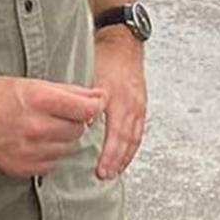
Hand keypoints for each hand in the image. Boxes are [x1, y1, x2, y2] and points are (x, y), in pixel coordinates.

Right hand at [0, 76, 105, 177]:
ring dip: (61, 139)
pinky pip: (52, 164)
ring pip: (67, 148)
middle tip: (57, 115)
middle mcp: (35, 126)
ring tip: (42, 128)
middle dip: (74, 122)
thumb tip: (98, 97)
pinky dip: (48, 154)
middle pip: (78, 130)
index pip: (86, 109)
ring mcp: (28, 150)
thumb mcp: (31, 84)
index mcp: (39, 100)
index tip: (92, 105)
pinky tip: (33, 143)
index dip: (93, 107)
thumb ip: (68, 92)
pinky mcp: (22, 168)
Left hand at [92, 31, 146, 181]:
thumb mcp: (90, 77)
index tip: (101, 169)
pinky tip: (124, 156)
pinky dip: (131, 147)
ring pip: (135, 138)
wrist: (124, 43)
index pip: (116, 134)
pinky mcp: (141, 106)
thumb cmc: (104, 57)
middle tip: (105, 175)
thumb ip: (84, 101)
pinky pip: (138, 131)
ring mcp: (139, 106)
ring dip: (125, 157)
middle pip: (128, 140)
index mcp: (119, 98)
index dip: (109, 154)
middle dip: (117, 161)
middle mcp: (132, 105)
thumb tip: (78, 125)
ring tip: (114, 172)